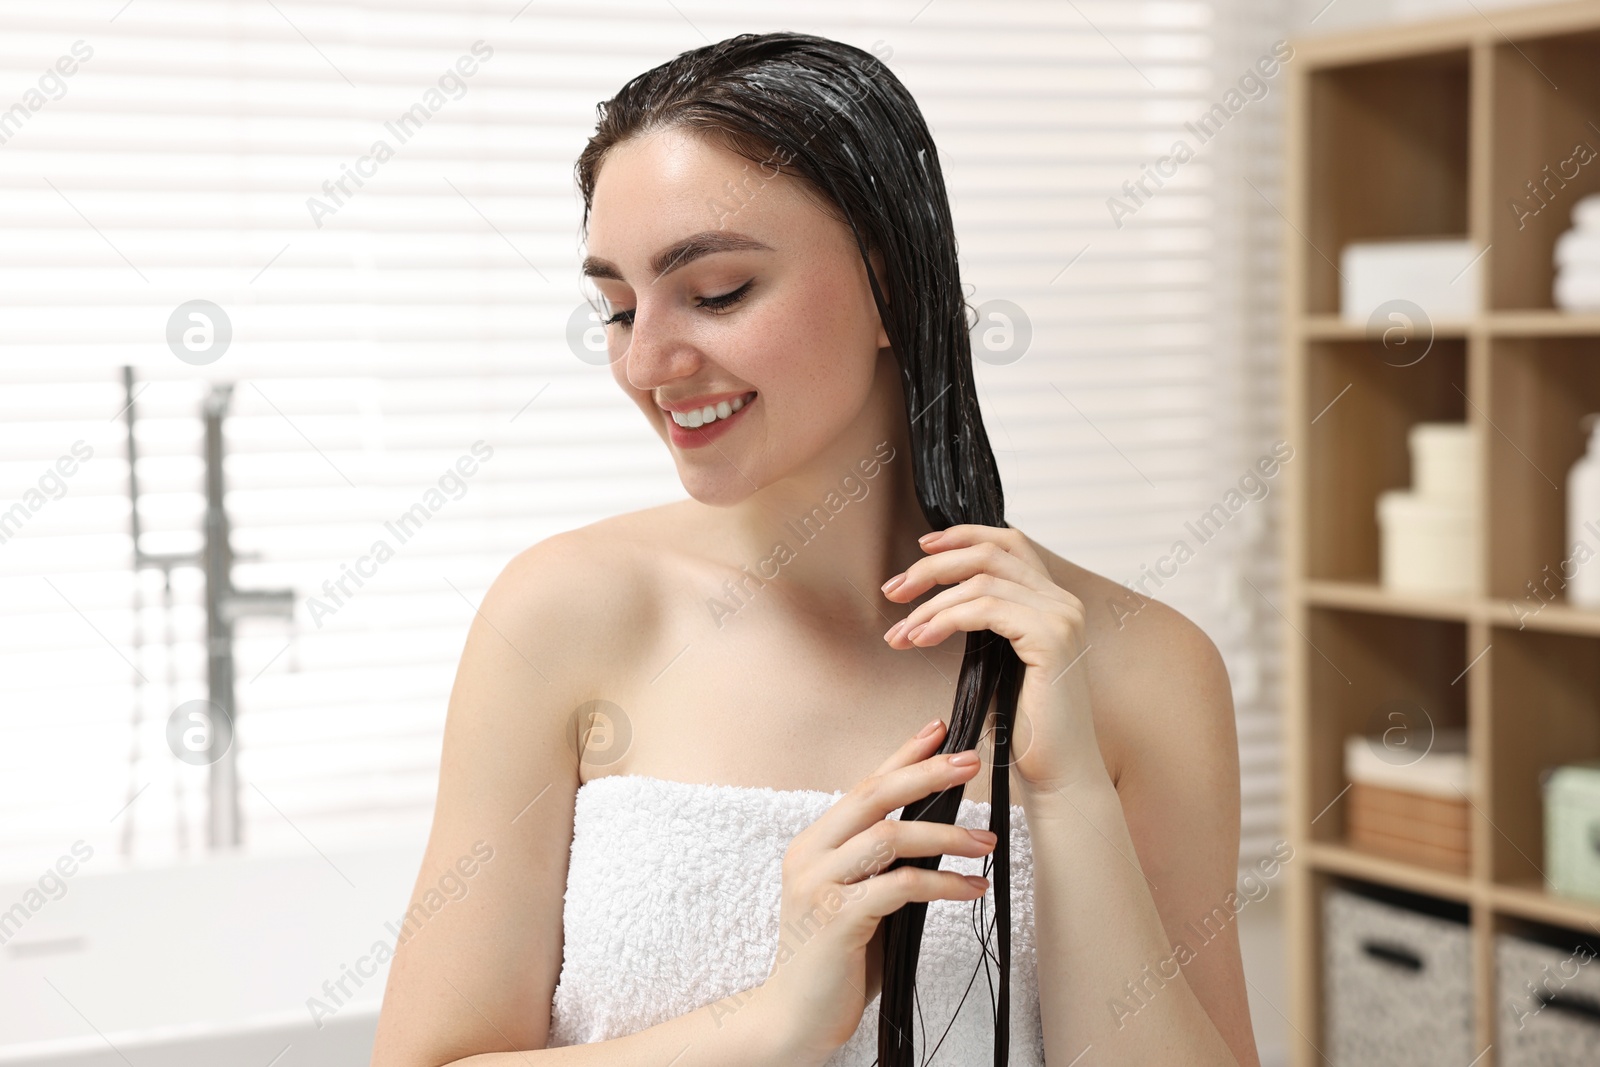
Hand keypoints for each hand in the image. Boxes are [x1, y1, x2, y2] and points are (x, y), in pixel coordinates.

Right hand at [757, 720, 996, 1064]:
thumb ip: (882, 865)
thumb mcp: (858, 899)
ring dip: (947, 835)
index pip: (864, 785)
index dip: (903, 753)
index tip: (941, 729)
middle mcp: (810, 855)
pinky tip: (971, 887)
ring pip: (890, 837)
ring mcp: (818, 886)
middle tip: (972, 762)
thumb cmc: (834, 961)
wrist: (793, 1020)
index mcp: (814, 844)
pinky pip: (899, 887)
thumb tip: (940, 832)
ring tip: (988, 839)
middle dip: (927, 773)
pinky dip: (942, 883)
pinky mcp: (835, 920)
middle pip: (873, 795)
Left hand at [881, 524, 1106, 796]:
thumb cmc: (1024, 729)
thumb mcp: (997, 664)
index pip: (1009, 543)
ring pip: (981, 581)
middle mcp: (1062, 602)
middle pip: (990, 554)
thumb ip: (984, 624)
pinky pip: (987, 610)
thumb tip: (940, 600)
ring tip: (900, 634)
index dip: (963, 536)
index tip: (920, 548)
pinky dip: (945, 620)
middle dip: (933, 568)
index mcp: (1052, 602)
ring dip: (930, 605)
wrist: (1056, 775)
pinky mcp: (1052, 638)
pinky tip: (921, 639)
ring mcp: (1061, 618)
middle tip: (892, 592)